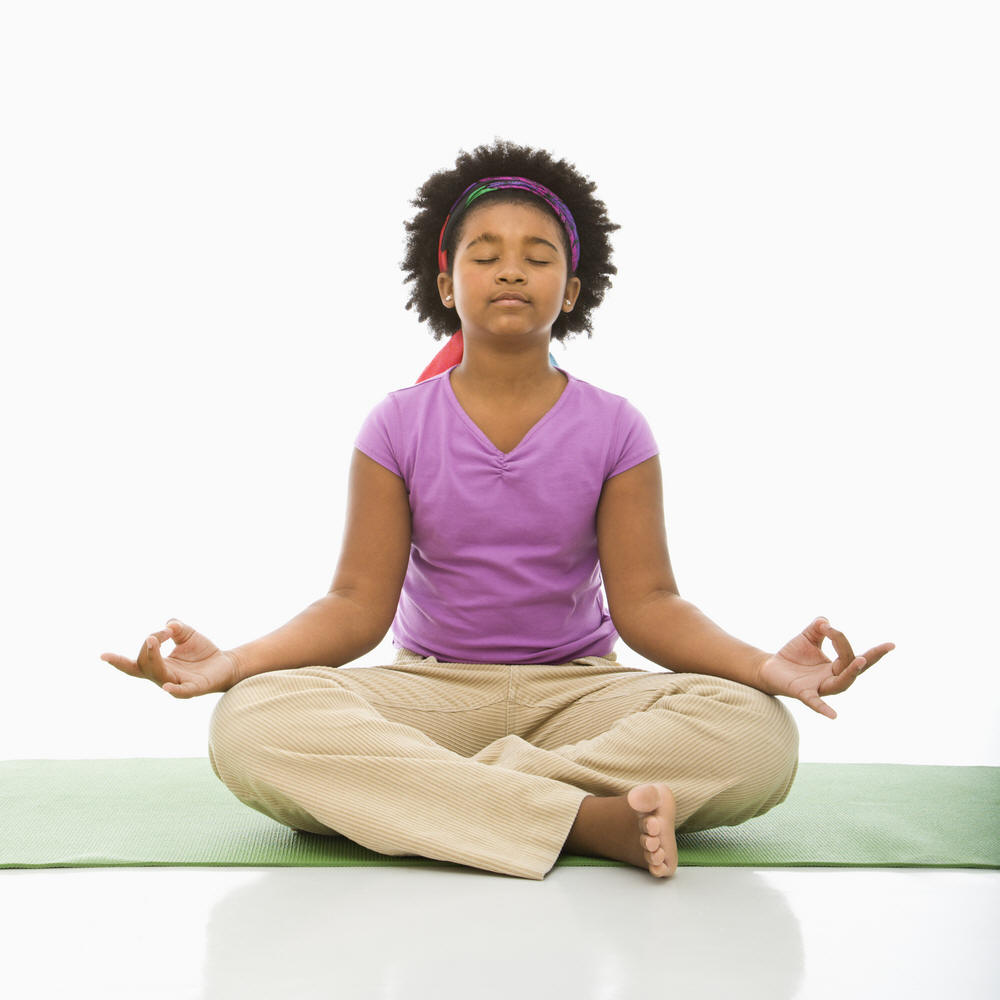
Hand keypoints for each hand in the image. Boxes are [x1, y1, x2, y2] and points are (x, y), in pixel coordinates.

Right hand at [100, 619, 240, 698]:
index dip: (117, 662)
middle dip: (145, 648)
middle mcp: (164, 676)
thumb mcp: (187, 634)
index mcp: (158, 665)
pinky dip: (175, 690)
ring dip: (153, 658)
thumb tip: (168, 625)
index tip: (102, 655)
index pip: (134, 665)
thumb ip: (175, 627)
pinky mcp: (195, 688)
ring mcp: (178, 684)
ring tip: (153, 640)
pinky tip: (168, 686)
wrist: (226, 663)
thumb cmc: (202, 652)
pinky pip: (182, 692)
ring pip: (159, 675)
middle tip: (154, 635)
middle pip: (144, 665)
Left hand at [755, 617, 894, 718]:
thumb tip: (826, 622)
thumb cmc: (793, 655)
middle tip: (887, 647)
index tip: (844, 631)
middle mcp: (832, 679)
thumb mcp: (808, 637)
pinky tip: (833, 716)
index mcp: (836, 667)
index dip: (852, 643)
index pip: (852, 655)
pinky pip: (815, 703)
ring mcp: (819, 687)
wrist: (769, 668)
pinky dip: (823, 709)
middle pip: (854, 668)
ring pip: (841, 683)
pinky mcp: (803, 693)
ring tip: (861, 660)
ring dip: (851, 672)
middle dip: (870, 658)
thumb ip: (819, 627)